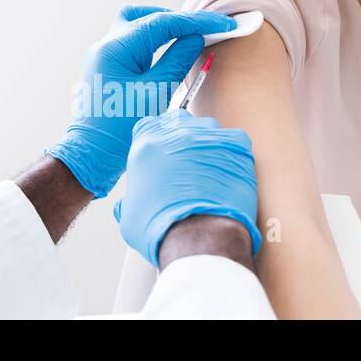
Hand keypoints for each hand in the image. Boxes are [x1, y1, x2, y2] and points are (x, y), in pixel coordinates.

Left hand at [45, 5, 235, 197]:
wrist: (90, 157)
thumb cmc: (119, 130)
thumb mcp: (155, 94)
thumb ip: (177, 62)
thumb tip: (195, 40)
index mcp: (115, 49)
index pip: (162, 22)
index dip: (196, 21)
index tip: (222, 24)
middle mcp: (105, 46)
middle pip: (146, 17)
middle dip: (178, 21)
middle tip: (205, 29)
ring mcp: (103, 57)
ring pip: (137, 27)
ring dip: (164, 30)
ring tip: (189, 39)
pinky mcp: (107, 69)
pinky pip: (133, 45)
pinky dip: (154, 45)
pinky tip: (170, 53)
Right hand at [114, 110, 261, 267]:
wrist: (199, 238)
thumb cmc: (162, 230)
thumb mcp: (130, 216)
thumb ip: (128, 202)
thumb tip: (125, 207)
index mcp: (146, 145)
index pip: (149, 126)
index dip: (156, 140)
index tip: (162, 154)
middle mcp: (176, 134)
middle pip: (179, 122)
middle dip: (182, 138)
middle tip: (187, 164)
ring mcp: (208, 136)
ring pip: (208, 129)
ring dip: (208, 144)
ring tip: (211, 171)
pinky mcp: (236, 145)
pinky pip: (235, 139)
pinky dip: (234, 153)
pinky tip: (229, 173)